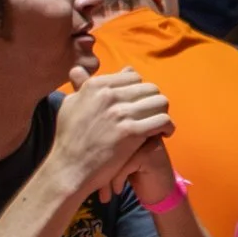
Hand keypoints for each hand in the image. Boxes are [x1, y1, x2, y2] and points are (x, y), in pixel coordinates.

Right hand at [53, 68, 174, 201]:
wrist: (69, 168)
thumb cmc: (69, 139)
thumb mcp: (71, 105)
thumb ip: (83, 86)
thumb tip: (85, 68)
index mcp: (95, 85)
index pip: (133, 77)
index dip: (140, 91)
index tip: (139, 104)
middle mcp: (108, 95)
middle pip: (150, 88)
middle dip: (153, 101)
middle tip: (152, 115)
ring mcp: (120, 113)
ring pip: (160, 102)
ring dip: (163, 113)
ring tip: (159, 124)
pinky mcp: (131, 132)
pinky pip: (162, 120)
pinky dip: (167, 127)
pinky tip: (164, 134)